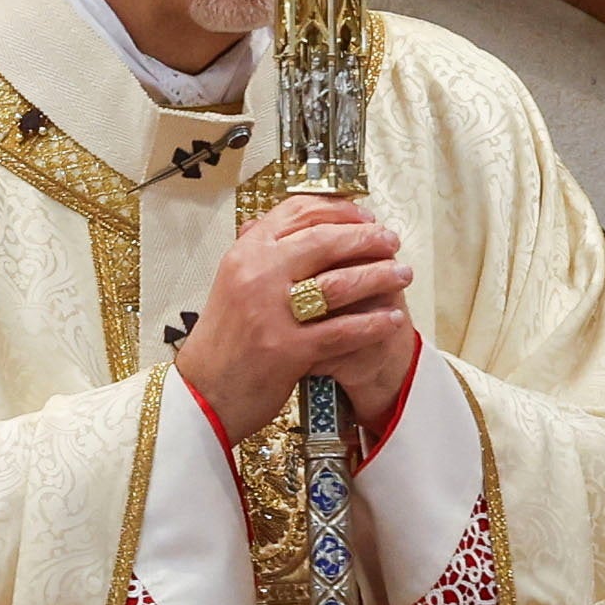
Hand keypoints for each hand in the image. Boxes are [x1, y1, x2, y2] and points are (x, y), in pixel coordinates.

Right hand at [178, 192, 420, 438]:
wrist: (202, 393)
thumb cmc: (224, 341)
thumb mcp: (233, 283)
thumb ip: (264, 255)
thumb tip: (301, 226)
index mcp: (245, 254)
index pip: (296, 212)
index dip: (338, 210)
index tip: (364, 216)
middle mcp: (256, 275)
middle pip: (324, 241)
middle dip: (366, 238)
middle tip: (391, 241)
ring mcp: (270, 312)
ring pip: (339, 283)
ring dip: (379, 276)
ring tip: (403, 274)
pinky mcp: (287, 349)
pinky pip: (342, 330)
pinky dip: (372, 323)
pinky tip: (392, 319)